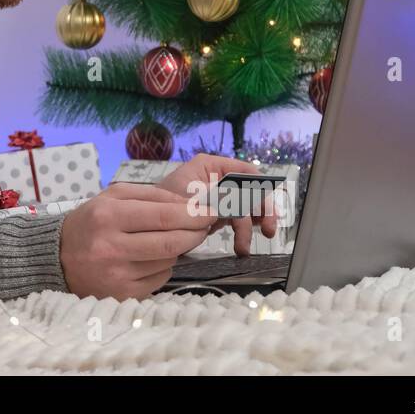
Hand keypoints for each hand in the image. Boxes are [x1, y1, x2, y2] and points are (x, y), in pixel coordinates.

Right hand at [58, 181, 219, 299]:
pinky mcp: (123, 295)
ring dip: (179, 249)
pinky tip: (152, 258)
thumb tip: (188, 204)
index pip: (162, 216)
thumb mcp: (111, 196)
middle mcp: (111, 247)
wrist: (58, 258)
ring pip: (168, 261)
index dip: (192, 214)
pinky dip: (164, 267)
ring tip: (174, 238)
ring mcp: (117, 275)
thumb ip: (150, 194)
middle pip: (170, 242)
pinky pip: (159, 279)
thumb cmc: (90, 222)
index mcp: (108, 216)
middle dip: (195, 232)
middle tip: (205, 225)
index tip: (210, 211)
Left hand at [155, 153, 279, 256]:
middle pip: (251, 189)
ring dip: (252, 226)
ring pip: (248, 207)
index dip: (260, 187)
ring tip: (244, 247)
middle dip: (262, 210)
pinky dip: (242, 232)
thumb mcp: (188, 200)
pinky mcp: (218, 214)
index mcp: (211, 166)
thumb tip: (240, 203)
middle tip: (268, 229)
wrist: (147, 225)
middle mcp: (219, 178)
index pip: (246, 171)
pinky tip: (241, 245)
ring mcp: (220, 196)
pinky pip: (239, 219)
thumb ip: (215, 200)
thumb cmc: (161, 204)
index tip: (265, 207)